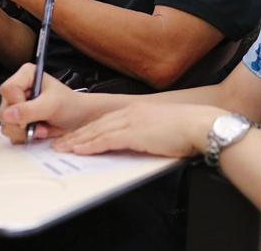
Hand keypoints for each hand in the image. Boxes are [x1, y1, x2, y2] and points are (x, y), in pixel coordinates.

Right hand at [0, 64, 83, 142]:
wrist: (78, 118)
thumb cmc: (70, 105)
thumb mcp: (53, 105)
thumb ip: (30, 109)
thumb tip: (8, 114)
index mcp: (26, 76)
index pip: (7, 89)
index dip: (17, 103)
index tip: (32, 111)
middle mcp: (18, 89)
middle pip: (4, 109)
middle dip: (22, 122)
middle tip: (40, 123)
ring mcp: (16, 105)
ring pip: (5, 123)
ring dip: (24, 131)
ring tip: (41, 127)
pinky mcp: (17, 119)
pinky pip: (10, 132)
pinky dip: (24, 136)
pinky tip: (37, 131)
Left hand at [52, 103, 226, 157]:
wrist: (201, 125)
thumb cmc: (189, 128)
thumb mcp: (162, 126)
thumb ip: (145, 131)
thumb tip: (138, 141)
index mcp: (137, 110)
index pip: (105, 120)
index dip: (87, 129)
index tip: (74, 136)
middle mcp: (131, 112)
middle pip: (96, 124)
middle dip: (76, 134)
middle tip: (59, 142)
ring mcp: (132, 121)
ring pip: (97, 131)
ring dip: (78, 141)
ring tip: (62, 148)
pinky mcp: (135, 133)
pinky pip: (107, 140)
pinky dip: (91, 145)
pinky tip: (80, 150)